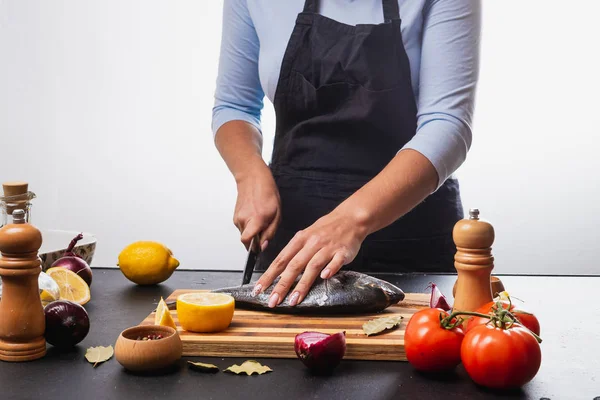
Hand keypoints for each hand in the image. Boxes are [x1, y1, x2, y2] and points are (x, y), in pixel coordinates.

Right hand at [233, 162, 280, 250]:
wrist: (253, 179)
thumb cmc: (267, 193)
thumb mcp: (277, 214)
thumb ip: (270, 232)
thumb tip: (263, 246)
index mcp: (255, 220)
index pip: (247, 241)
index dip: (253, 248)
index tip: (260, 246)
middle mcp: (243, 220)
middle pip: (246, 241)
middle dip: (255, 239)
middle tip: (264, 228)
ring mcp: (237, 218)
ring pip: (244, 234)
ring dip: (252, 231)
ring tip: (260, 219)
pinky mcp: (234, 217)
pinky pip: (242, 227)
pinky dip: (248, 226)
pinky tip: (254, 215)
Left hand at [253, 208, 368, 307]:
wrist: (350, 218)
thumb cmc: (326, 230)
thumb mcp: (306, 237)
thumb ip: (294, 254)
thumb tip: (279, 273)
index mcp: (300, 240)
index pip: (280, 260)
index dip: (268, 276)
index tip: (258, 289)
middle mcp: (311, 243)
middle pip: (293, 265)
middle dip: (282, 285)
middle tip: (273, 300)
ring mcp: (327, 247)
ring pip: (312, 266)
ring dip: (302, 284)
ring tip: (294, 300)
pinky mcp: (343, 251)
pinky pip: (336, 261)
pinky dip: (331, 268)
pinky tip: (324, 277)